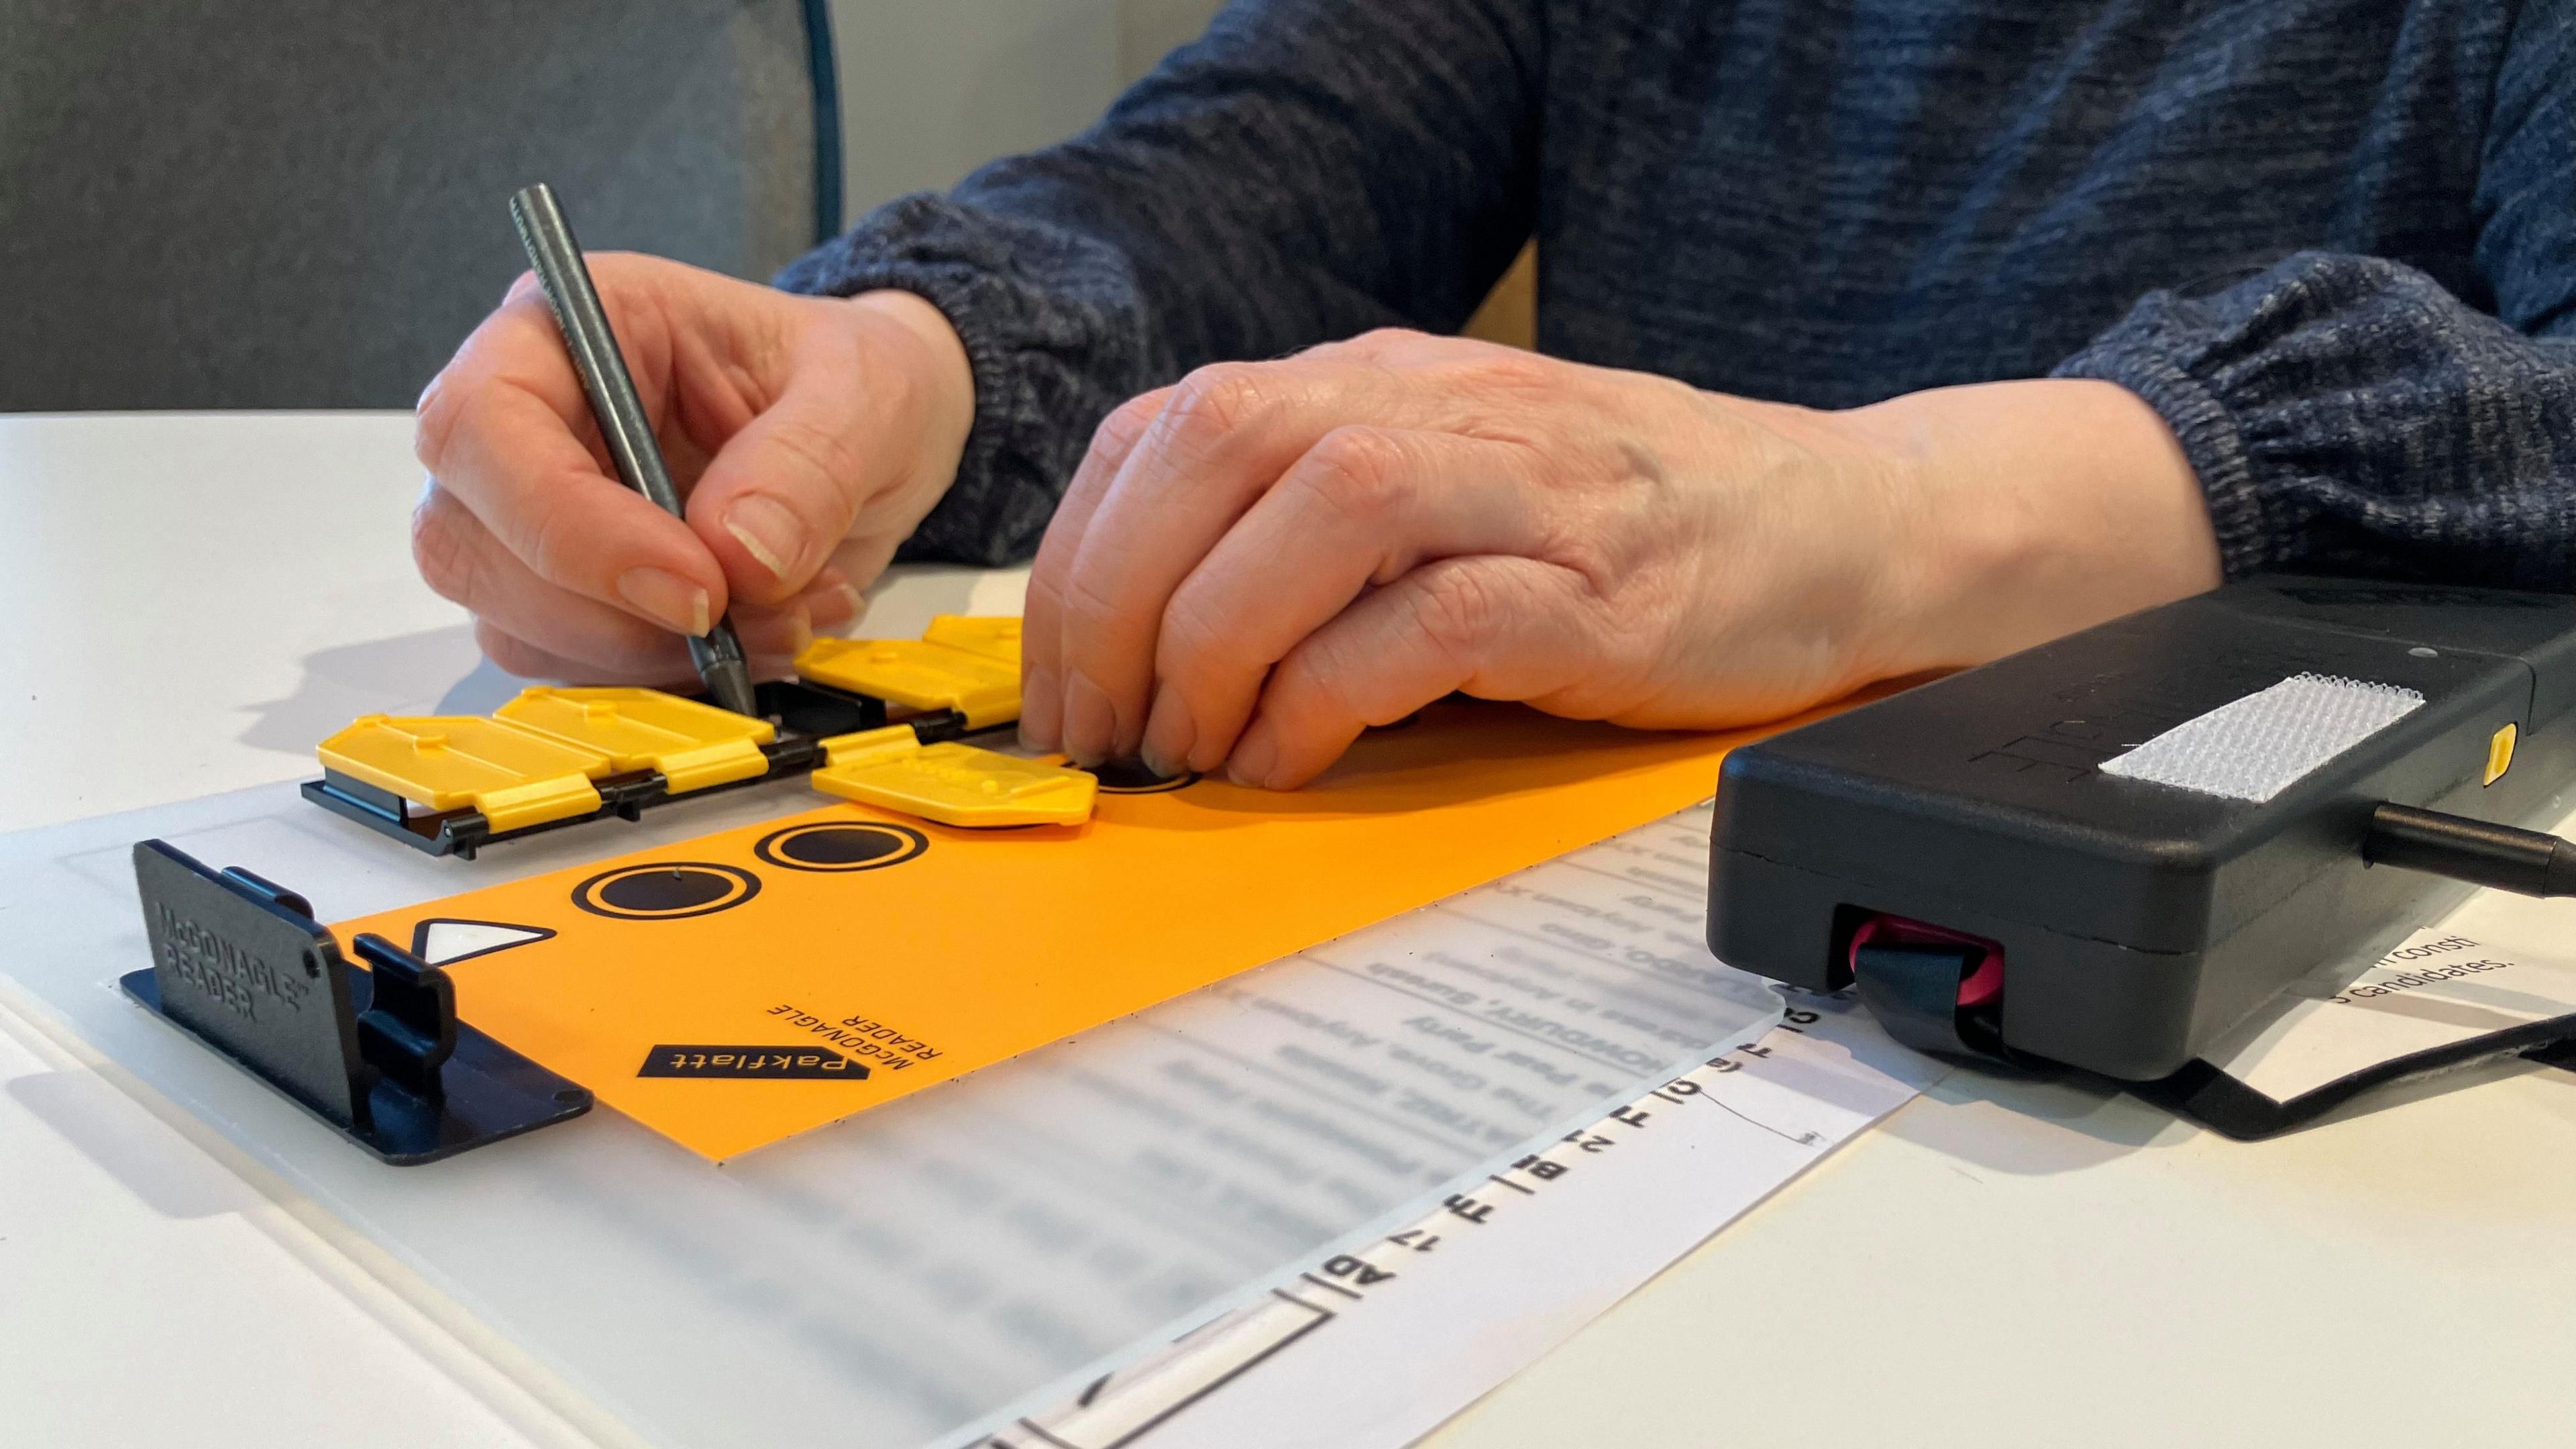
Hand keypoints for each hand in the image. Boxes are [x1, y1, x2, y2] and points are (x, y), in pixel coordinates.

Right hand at [412, 254, 972, 682]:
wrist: (873, 436)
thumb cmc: (850, 379)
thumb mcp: (868, 392)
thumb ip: (810, 462)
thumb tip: (739, 555)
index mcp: (573, 328)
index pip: (480, 422)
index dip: (566, 522)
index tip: (694, 585)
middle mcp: (526, 423)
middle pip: (468, 543)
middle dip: (614, 614)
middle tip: (756, 616)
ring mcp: (532, 519)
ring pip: (516, 625)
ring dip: (657, 657)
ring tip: (791, 616)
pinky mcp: (570, 600)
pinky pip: (577, 670)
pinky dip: (675, 678)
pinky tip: (765, 636)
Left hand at [1021, 329, 2218, 786]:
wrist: (1844, 527)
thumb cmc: (1632, 529)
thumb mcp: (1448, 485)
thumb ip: (1314, 521)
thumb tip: (1150, 625)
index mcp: (1380, 380)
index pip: (1170, 427)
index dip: (1081, 557)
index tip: (1058, 682)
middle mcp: (1437, 405)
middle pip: (1213, 449)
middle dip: (1115, 604)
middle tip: (1103, 733)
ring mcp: (1522, 487)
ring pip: (1311, 513)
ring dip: (1210, 646)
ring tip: (1193, 751)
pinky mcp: (1592, 585)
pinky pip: (1423, 621)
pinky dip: (1328, 696)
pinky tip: (1295, 759)